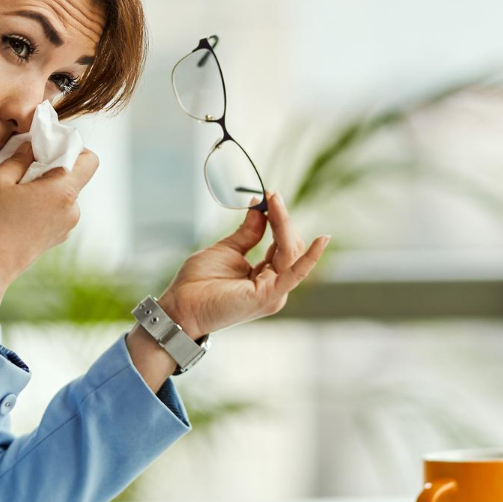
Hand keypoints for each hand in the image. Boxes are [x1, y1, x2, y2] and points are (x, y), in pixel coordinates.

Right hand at [0, 143, 97, 334]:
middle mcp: (72, 210)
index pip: (89, 159)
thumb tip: (33, 144)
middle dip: (52, 165)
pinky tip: (16, 207)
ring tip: (14, 190)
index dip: (71, 147)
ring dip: (43, 185)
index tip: (45, 146)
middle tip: (21, 166)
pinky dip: (41, 202)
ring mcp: (65, 226)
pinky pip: (55, 209)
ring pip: (62, 193)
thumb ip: (20, 157)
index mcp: (63, 192)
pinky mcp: (55, 238)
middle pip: (74, 176)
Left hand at [158, 191, 329, 338]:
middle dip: (282, 219)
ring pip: (290, 253)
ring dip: (284, 225)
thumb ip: (248, 233)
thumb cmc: (198, 283)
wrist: (180, 306)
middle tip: (271, 196)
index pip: (282, 244)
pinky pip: (295, 274)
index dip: (279, 219)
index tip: (271, 196)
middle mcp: (274, 286)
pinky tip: (322, 240)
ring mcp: (274, 293)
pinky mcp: (269, 296)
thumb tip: (260, 208)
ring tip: (274, 202)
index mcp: (265, 277)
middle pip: (290, 247)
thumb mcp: (227, 250)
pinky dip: (310, 258)